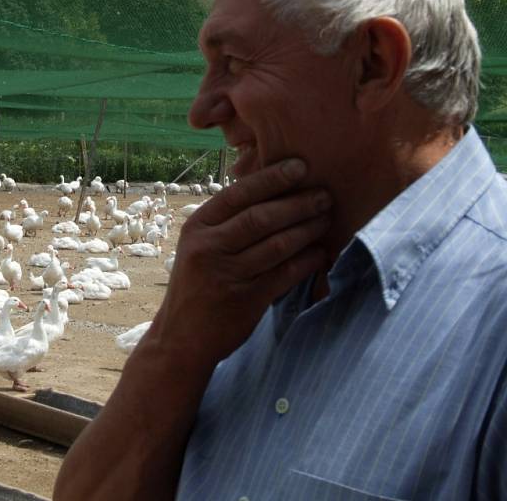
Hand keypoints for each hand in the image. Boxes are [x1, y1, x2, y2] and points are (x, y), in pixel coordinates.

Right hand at [152, 158, 330, 366]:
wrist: (180, 339)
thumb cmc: (196, 287)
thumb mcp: (198, 248)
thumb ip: (225, 224)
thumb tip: (272, 192)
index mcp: (196, 227)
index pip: (238, 194)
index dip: (271, 178)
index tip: (300, 166)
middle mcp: (207, 248)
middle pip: (261, 217)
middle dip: (298, 203)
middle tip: (325, 194)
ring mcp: (225, 275)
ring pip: (277, 244)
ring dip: (307, 229)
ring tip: (326, 218)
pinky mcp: (245, 300)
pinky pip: (285, 274)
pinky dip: (307, 261)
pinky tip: (321, 252)